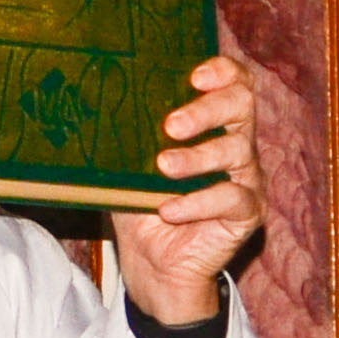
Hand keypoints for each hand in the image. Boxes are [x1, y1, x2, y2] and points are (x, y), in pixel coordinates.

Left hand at [113, 55, 264, 322]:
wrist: (153, 265)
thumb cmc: (142, 209)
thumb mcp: (129, 169)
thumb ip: (127, 140)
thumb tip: (91, 108)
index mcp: (213, 125)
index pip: (235, 84)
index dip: (222, 72)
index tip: (193, 75)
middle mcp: (237, 145)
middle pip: (241, 105)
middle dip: (207, 109)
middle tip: (171, 126)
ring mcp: (246, 178)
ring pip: (237, 150)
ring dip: (197, 157)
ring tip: (164, 168)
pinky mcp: (248, 212)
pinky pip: (232, 198)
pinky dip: (198, 202)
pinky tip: (170, 209)